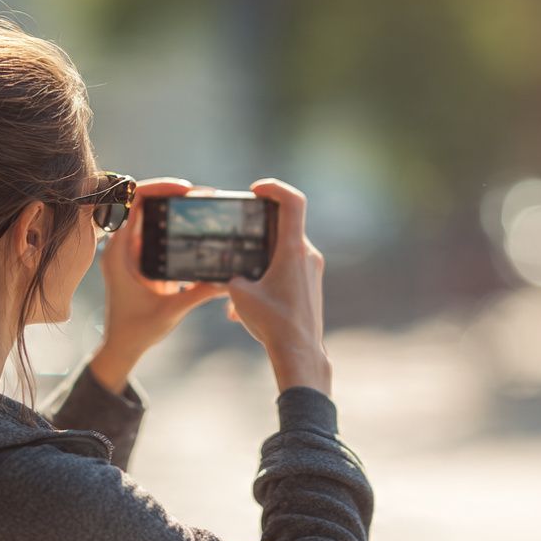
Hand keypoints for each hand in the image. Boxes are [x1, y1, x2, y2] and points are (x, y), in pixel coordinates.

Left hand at [91, 178, 229, 391]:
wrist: (123, 347)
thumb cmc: (137, 330)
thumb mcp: (172, 310)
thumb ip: (200, 293)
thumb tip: (229, 280)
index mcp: (118, 251)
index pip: (132, 202)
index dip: (159, 188)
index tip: (186, 189)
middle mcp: (121, 245)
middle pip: (144, 203)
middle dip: (174, 194)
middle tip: (205, 195)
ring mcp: (130, 250)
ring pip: (152, 215)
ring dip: (176, 207)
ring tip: (206, 205)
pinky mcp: (141, 258)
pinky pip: (157, 231)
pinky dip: (176, 225)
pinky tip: (198, 225)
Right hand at [224, 178, 331, 394]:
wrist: (299, 352)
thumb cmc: (272, 322)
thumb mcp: (239, 294)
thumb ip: (231, 276)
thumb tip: (229, 275)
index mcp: (293, 249)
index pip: (293, 201)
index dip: (274, 187)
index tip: (256, 190)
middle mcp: (308, 254)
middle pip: (283, 227)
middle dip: (257, 232)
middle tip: (236, 237)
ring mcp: (312, 270)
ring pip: (283, 252)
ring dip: (260, 261)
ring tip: (237, 285)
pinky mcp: (310, 285)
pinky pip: (287, 270)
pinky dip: (267, 277)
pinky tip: (246, 304)